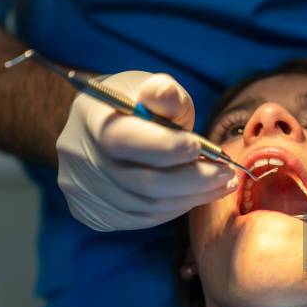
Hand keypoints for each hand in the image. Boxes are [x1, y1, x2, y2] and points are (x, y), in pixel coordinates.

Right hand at [57, 71, 236, 230]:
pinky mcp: (92, 211)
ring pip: (147, 207)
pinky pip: (141, 219)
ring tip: (222, 184)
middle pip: (143, 183)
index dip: (168, 147)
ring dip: (192, 198)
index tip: (202, 147)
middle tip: (227, 174)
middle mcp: (79, 158)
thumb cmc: (134, 104)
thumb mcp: (149, 86)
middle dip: (194, 180)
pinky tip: (196, 195)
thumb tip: (165, 96)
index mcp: (91, 118)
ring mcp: (83, 190)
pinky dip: (174, 209)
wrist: (98, 129)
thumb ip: (163, 92)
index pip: (125, 139)